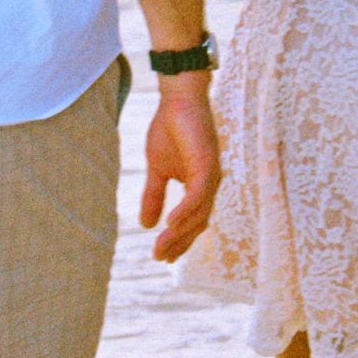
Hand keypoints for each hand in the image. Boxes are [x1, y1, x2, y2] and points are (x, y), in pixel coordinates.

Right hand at [138, 84, 220, 262]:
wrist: (176, 100)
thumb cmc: (170, 130)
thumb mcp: (157, 169)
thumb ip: (154, 196)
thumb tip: (146, 225)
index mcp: (200, 187)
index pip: (192, 222)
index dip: (178, 242)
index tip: (161, 257)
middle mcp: (209, 185)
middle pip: (197, 224)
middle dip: (178, 244)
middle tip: (159, 257)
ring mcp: (210, 176)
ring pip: (198, 214)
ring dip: (179, 233)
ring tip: (161, 246)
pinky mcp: (207, 164)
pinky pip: (197, 195)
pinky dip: (185, 211)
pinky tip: (170, 224)